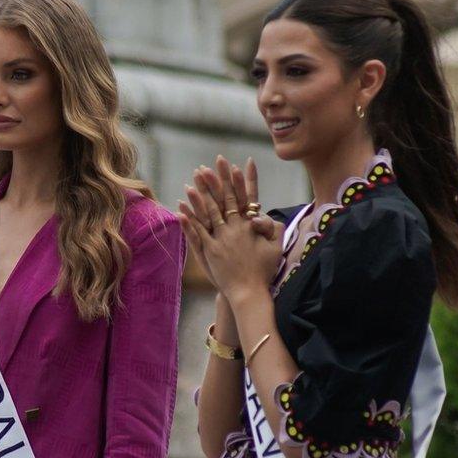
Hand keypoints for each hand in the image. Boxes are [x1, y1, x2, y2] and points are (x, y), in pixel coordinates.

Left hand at [178, 156, 283, 299]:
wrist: (249, 292)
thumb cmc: (264, 270)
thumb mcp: (276, 246)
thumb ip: (271, 227)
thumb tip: (260, 214)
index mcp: (250, 226)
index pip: (245, 197)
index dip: (240, 181)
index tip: (235, 165)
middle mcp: (234, 229)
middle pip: (223, 201)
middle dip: (216, 182)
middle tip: (208, 166)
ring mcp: (220, 240)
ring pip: (207, 213)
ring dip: (200, 196)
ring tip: (192, 181)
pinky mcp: (209, 251)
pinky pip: (197, 232)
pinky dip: (189, 219)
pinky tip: (181, 207)